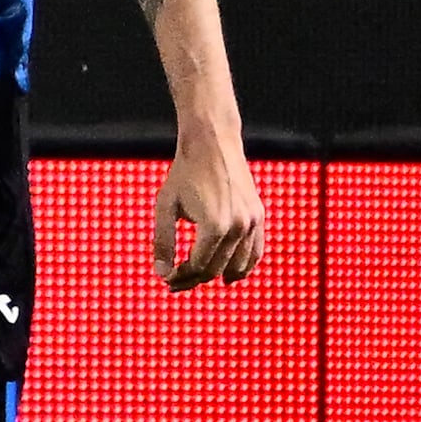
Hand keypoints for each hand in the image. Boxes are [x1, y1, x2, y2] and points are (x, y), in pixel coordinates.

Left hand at [156, 129, 266, 288]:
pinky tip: (229, 276)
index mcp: (215, 226)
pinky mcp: (258, 215)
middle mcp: (238, 227)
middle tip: (175, 280)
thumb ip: (163, 241)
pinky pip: (255, 253)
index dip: (180, 276)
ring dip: (217, 276)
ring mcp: (252, 222)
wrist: (213, 141)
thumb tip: (162, 274)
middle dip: (193, 279)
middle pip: (216, 269)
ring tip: (196, 278)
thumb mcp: (166, 205)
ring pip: (238, 267)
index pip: (198, 267)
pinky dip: (243, 268)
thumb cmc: (185, 171)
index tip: (167, 278)